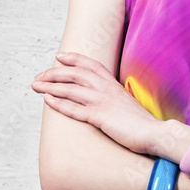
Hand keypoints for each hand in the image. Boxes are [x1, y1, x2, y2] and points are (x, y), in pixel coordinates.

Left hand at [31, 52, 161, 153]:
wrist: (154, 133)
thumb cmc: (140, 123)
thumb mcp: (125, 104)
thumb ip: (113, 98)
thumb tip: (103, 100)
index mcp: (113, 84)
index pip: (91, 64)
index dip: (74, 58)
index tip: (59, 56)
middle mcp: (106, 89)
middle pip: (75, 73)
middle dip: (54, 73)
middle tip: (39, 76)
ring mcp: (103, 101)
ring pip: (70, 89)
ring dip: (50, 86)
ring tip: (35, 85)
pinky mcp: (100, 117)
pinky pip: (75, 109)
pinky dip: (59, 103)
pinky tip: (47, 101)